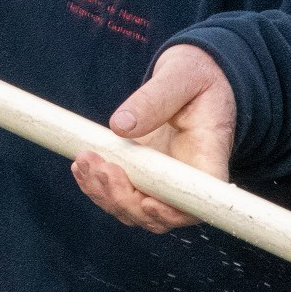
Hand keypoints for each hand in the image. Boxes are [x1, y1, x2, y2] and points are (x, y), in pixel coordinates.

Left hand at [71, 44, 236, 233]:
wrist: (191, 78)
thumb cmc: (196, 77)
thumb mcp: (181, 77)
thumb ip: (155, 98)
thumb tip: (120, 126)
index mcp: (208, 157)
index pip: (200, 199)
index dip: (174, 211)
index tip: (148, 202)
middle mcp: (189, 179)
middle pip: (161, 214)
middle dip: (125, 200)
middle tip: (101, 166)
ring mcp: (165, 182)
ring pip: (136, 211)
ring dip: (105, 194)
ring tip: (85, 161)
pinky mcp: (145, 178)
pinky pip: (122, 197)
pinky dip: (98, 188)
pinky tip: (83, 166)